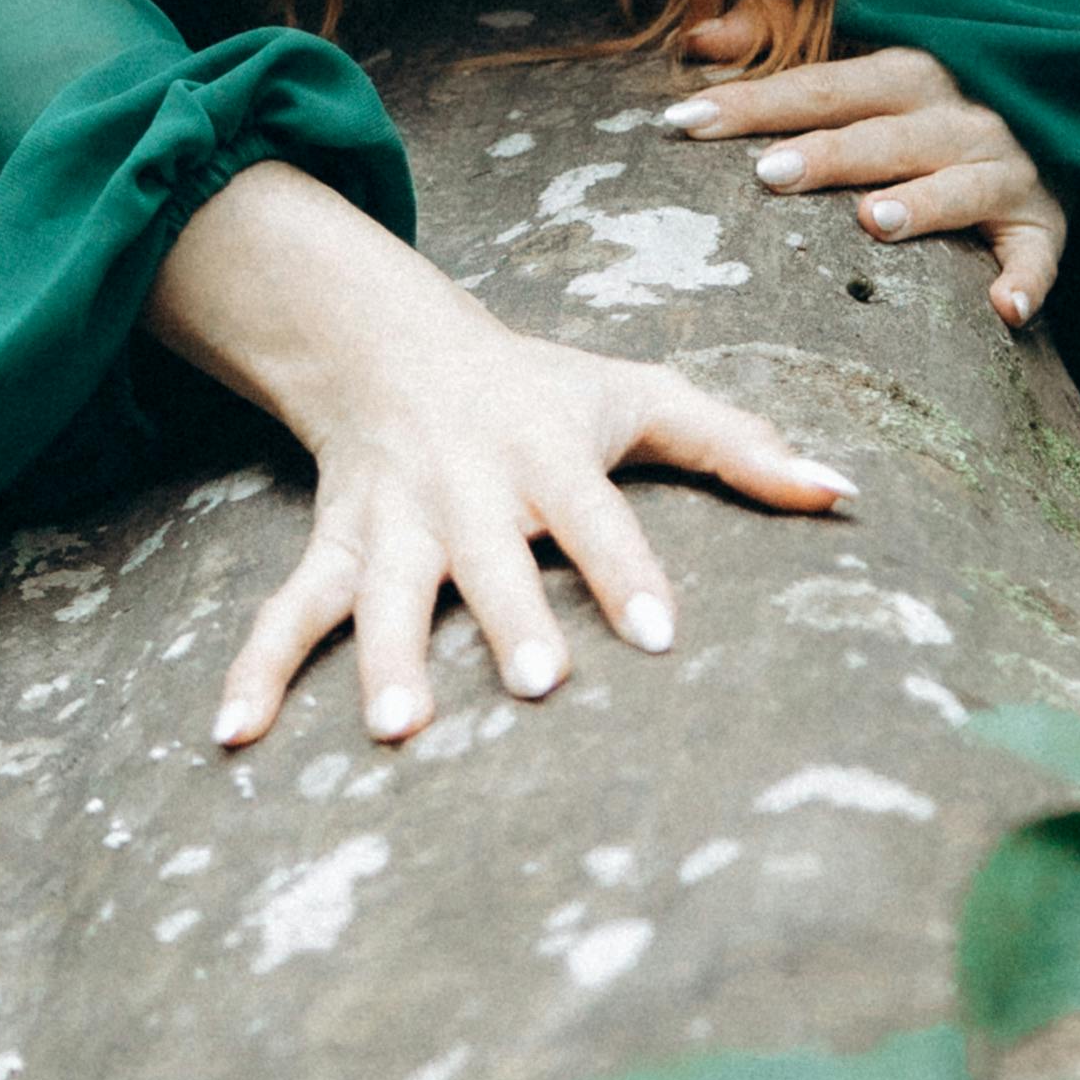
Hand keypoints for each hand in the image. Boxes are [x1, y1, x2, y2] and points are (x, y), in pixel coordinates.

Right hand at [150, 165, 853, 752]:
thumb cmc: (543, 390)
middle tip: (534, 686)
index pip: (596, 511)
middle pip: (489, 557)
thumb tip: (846, 493)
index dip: (628, 568)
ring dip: (383, 657)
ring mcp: (393, 522)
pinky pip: (289, 609)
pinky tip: (233, 735)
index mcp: (544, 449)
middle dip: (507, 618)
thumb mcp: (639, 396)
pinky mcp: (337, 549)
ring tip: (394, 732)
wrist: (393, 344)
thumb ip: (741, 444)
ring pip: (383, 591)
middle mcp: (466, 487)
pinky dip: (256, 669)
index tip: (663, 635)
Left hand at [662, 4, 1068, 329]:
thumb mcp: (853, 55)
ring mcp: (1005, 167)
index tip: (685, 123)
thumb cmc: (916, 104)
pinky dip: (1028, 277)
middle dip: (828, 151)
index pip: (820, 84)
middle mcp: (957, 113)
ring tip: (873, 221)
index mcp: (904, 72)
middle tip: (768, 173)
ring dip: (924, 202)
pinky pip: (1039, 251)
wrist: (1050, 114)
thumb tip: (694, 40)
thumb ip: (773, 35)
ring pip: (963, 182)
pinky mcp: (1043, 221)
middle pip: (884, 131)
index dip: (753, 101)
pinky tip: (1005, 309)